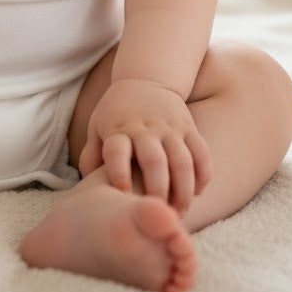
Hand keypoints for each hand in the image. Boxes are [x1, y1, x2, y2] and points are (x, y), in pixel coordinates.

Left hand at [78, 78, 210, 212]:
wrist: (146, 78)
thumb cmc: (116, 112)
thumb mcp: (97, 127)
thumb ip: (91, 156)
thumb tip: (89, 187)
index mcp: (118, 129)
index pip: (116, 152)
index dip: (118, 174)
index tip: (123, 194)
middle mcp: (144, 128)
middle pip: (153, 161)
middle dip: (157, 192)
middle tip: (157, 213)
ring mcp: (169, 127)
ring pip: (182, 162)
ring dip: (183, 191)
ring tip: (178, 211)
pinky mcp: (189, 127)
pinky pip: (202, 154)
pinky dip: (203, 176)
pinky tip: (197, 192)